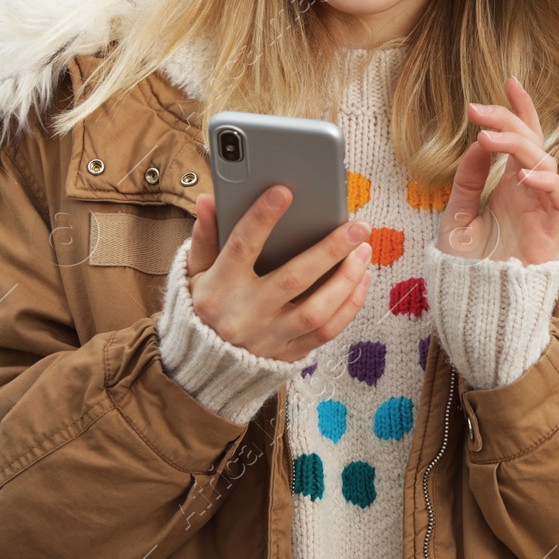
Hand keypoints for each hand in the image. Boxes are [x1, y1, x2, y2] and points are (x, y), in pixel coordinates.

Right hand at [186, 185, 373, 362]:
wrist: (205, 367)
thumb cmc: (206, 307)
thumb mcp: (195, 273)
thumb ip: (205, 237)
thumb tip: (209, 200)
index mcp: (219, 289)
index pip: (241, 248)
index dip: (261, 219)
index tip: (284, 191)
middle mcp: (245, 314)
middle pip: (294, 279)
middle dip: (330, 249)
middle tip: (358, 225)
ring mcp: (269, 338)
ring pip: (317, 310)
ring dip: (347, 279)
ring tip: (364, 250)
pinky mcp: (289, 354)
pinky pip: (327, 332)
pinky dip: (350, 305)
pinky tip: (362, 280)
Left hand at [436, 75, 558, 264]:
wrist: (475, 305)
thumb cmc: (468, 266)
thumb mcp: (457, 214)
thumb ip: (469, 179)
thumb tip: (479, 144)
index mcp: (509, 184)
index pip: (520, 138)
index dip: (519, 109)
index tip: (508, 81)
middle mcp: (528, 191)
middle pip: (531, 142)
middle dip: (508, 120)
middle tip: (477, 109)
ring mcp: (542, 209)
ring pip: (544, 162)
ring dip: (518, 146)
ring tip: (487, 140)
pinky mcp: (553, 230)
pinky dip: (547, 182)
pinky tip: (524, 175)